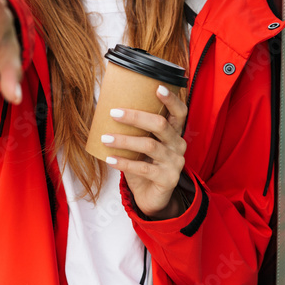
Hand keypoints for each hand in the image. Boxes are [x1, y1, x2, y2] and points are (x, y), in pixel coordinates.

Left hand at [101, 87, 187, 218]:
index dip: (171, 99)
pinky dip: (124, 163)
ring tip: (105, 138)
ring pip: (149, 145)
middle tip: (114, 113)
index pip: (179, 112)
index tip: (157, 86)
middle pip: (161, 124)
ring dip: (124, 140)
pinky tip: (110, 159)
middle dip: (136, 116)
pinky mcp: (168, 179)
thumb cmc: (145, 165)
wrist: (151, 197)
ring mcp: (175, 162)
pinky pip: (143, 169)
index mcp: (174, 133)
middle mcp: (178, 145)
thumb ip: (135, 129)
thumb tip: (108, 109)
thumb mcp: (142, 144)